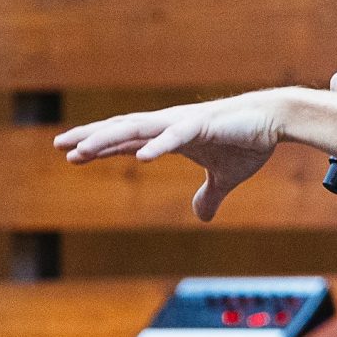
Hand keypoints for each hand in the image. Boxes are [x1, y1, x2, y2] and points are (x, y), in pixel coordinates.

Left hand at [54, 93, 283, 221]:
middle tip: (59, 144)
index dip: (99, 148)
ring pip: (138, 129)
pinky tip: (140, 157)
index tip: (71, 154)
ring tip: (82, 149)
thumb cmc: (249, 142)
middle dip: (90, 137)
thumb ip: (208, 195)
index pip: (126, 141)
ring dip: (109, 138)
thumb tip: (202, 217)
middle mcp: (169, 125)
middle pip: (121, 130)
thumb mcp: (225, 178)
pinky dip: (157, 145)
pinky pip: (176, 136)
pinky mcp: (203, 125)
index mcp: (169, 135)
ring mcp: (183, 123)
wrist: (276, 119)